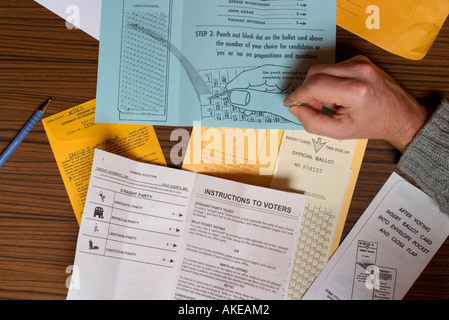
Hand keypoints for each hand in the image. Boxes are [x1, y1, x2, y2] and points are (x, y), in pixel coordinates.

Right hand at [284, 55, 430, 151]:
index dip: (298, 95)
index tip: (290, 102)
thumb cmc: (372, 125)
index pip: (315, 86)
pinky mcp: (359, 59)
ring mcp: (360, 62)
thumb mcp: (339, 132)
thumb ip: (312, 122)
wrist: (399, 115)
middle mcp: (359, 71)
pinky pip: (331, 67)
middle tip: (315, 108)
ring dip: (318, 87)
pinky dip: (328, 81)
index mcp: (355, 91)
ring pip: (322, 69)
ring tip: (330, 104)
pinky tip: (338, 95)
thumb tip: (295, 108)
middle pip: (315, 73)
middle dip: (308, 91)